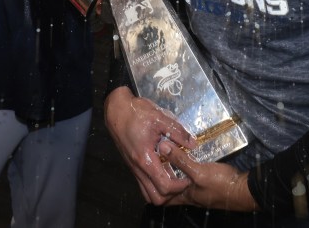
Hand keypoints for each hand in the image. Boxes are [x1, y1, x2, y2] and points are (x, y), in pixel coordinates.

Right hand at [104, 86, 193, 203]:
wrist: (116, 110)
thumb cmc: (136, 113)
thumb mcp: (160, 118)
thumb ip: (178, 132)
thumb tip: (193, 144)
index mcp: (146, 159)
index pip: (164, 186)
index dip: (179, 186)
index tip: (188, 177)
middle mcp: (138, 168)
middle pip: (156, 198)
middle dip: (172, 195)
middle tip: (182, 181)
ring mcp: (134, 168)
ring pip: (148, 193)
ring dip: (162, 192)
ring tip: (174, 178)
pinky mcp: (132, 165)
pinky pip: (143, 184)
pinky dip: (155, 185)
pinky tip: (164, 171)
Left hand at [160, 146, 256, 211]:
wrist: (243, 189)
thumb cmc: (221, 185)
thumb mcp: (198, 171)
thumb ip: (180, 160)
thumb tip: (162, 147)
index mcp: (184, 196)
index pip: (163, 197)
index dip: (153, 187)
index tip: (146, 172)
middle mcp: (189, 195)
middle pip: (171, 187)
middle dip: (163, 175)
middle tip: (155, 158)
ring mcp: (198, 189)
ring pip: (181, 179)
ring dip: (175, 168)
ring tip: (168, 153)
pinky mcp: (207, 181)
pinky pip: (191, 174)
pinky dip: (186, 166)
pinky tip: (187, 155)